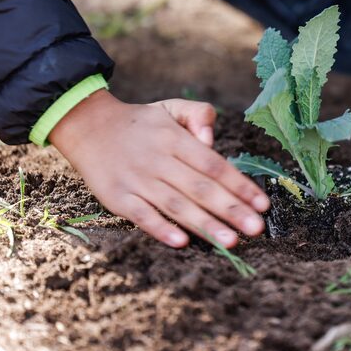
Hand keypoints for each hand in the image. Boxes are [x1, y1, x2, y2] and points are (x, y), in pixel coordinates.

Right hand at [50, 90, 269, 248]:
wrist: (87, 126)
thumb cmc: (142, 122)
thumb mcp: (171, 108)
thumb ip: (199, 115)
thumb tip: (212, 140)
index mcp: (174, 138)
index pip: (214, 165)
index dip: (239, 185)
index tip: (262, 204)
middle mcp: (158, 159)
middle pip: (200, 187)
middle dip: (231, 210)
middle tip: (257, 229)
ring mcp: (136, 179)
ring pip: (176, 204)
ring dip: (205, 225)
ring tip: (231, 241)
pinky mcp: (117, 197)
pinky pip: (141, 215)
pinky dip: (161, 228)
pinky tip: (182, 242)